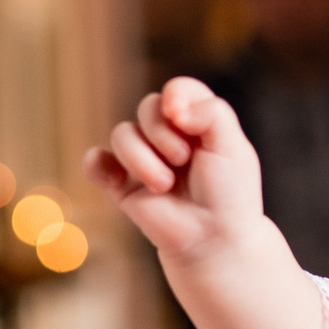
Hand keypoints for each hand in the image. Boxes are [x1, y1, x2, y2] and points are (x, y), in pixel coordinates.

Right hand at [83, 77, 267, 266]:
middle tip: (183, 161)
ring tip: (164, 186)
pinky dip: (97, 164)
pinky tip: (116, 178)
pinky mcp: (121, 183)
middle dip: (163, 134)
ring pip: (122, 134)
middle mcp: (168, 135)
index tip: (181, 118)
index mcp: (197, 121)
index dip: (176, 96)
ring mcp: (143, 158)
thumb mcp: (233, 147)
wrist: (213, 239)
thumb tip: (172, 107)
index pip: (178, 90)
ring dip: (142, 160)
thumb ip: (212, 113)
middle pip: (148, 107)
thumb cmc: (228, 193)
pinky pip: (95, 162)